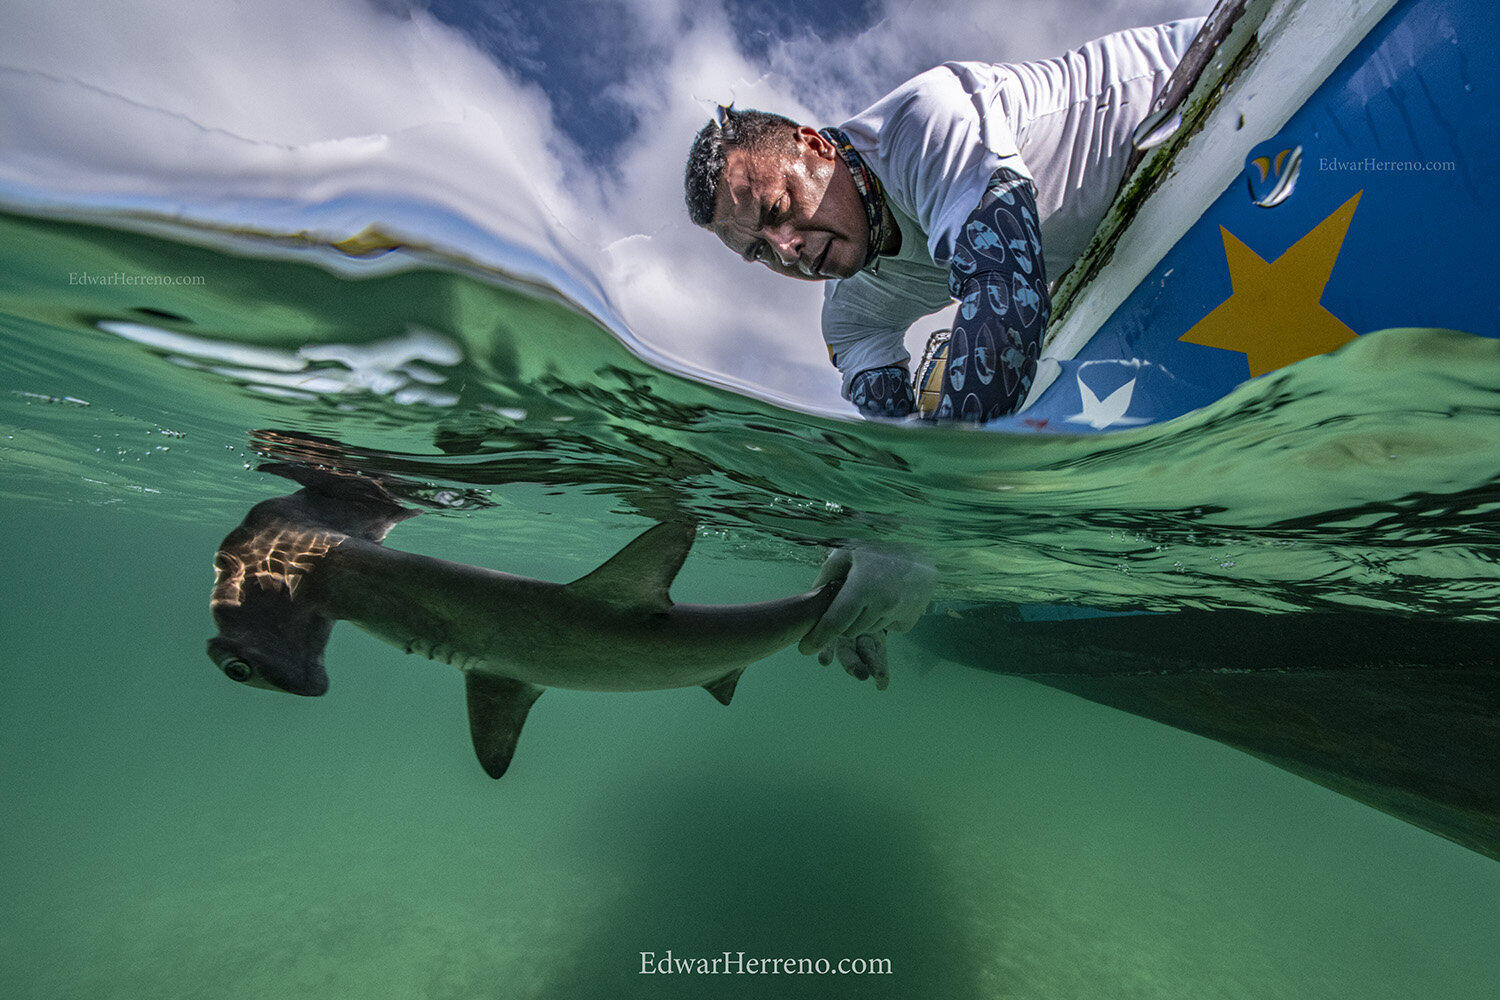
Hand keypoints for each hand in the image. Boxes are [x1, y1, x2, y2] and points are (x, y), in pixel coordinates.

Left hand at [799, 546, 936, 688]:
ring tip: (869, 596)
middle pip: (849, 631)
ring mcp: (898, 614)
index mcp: (863, 587)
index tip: (804, 649)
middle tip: (846, 605)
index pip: (835, 623)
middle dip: (842, 623)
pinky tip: (886, 600)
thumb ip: (827, 574)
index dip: (817, 639)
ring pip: (867, 631)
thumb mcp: (848, 552)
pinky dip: (881, 619)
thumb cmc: (879, 551)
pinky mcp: (910, 620)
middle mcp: (882, 604)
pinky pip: (885, 629)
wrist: (923, 553)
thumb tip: (813, 597)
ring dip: (862, 620)